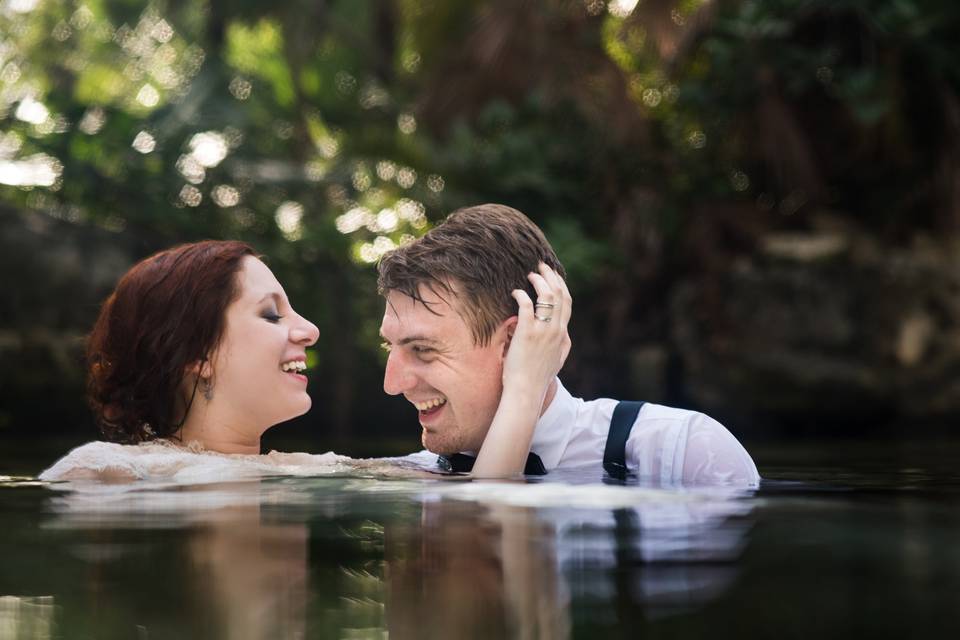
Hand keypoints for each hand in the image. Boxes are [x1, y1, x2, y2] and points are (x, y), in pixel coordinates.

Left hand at [502, 263, 571, 395]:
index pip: (567, 302)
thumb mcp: (558, 359)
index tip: (553, 274)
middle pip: (559, 293)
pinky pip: (526, 305)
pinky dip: (520, 294)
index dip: (561, 284)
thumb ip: (562, 344)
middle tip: (540, 266)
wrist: (527, 390)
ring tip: (528, 275)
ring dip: (538, 281)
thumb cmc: (538, 377)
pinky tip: (514, 292)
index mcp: (562, 334)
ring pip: (547, 296)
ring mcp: (542, 331)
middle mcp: (556, 330)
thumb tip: (564, 332)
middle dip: (550, 276)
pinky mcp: (526, 333)